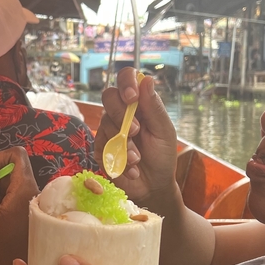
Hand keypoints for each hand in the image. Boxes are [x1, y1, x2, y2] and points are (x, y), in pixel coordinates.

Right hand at [96, 68, 178, 203]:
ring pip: (104, 123)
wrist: (154, 186)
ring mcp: (108, 130)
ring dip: (123, 144)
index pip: (126, 78)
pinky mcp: (100, 148)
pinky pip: (100, 146)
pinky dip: (117, 159)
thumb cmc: (162, 156)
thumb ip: (154, 107)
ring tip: (138, 159)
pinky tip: (131, 169)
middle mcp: (121, 112)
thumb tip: (147, 80)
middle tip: (135, 131)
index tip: (132, 97)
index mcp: (139, 103)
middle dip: (121, 114)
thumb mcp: (164, 132)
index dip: (126, 82)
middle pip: (108, 97)